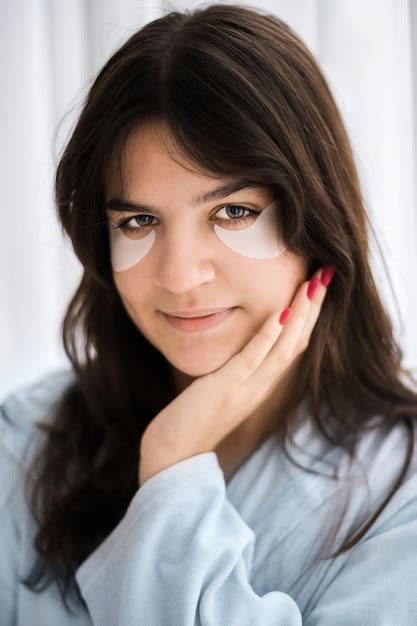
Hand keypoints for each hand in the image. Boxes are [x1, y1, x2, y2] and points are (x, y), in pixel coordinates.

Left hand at [139, 266, 331, 485]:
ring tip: (313, 284)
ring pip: (283, 348)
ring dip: (300, 314)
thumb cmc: (191, 421)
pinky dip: (267, 336)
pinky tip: (279, 313)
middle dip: (313, 308)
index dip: (308, 315)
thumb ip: (234, 369)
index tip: (316, 285)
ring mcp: (245, 390)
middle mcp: (260, 387)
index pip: (293, 345)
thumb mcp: (219, 389)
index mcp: (260, 385)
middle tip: (327, 274)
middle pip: (297, 343)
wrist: (171, 457)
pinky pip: (251, 360)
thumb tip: (240, 345)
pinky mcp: (224, 390)